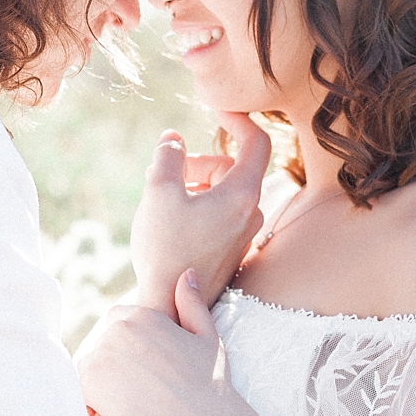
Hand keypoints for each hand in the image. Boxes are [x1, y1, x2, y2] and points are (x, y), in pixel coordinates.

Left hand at [79, 270, 239, 415]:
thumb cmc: (210, 383)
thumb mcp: (207, 336)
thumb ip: (191, 303)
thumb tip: (186, 273)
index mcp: (142, 314)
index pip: (120, 321)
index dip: (132, 346)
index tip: (147, 368)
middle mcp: (118, 329)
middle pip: (105, 342)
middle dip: (117, 361)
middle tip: (141, 388)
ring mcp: (101, 354)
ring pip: (93, 364)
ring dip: (105, 380)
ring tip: (133, 402)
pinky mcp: (89, 383)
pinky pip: (83, 388)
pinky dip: (95, 401)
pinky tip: (120, 413)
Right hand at [130, 112, 269, 317]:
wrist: (169, 306)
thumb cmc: (165, 249)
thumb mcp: (159, 192)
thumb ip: (168, 156)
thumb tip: (173, 138)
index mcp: (242, 195)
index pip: (256, 142)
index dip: (238, 119)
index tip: (216, 108)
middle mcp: (251, 214)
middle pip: (232, 168)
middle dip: (199, 162)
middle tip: (165, 172)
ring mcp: (243, 235)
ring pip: (223, 192)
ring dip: (195, 185)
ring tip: (161, 197)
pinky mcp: (231, 251)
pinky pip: (220, 215)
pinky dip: (199, 206)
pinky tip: (171, 220)